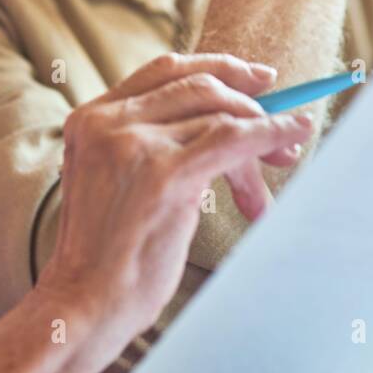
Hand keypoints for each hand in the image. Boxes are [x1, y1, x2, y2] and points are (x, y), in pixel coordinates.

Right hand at [34, 53, 311, 371]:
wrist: (83, 304)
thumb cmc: (108, 255)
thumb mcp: (116, 181)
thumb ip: (150, 144)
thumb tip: (227, 122)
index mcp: (91, 118)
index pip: (165, 71)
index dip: (219, 68)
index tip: (258, 77)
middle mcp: (108, 121)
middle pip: (200, 88)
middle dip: (251, 106)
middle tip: (286, 131)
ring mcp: (134, 144)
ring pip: (220, 116)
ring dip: (261, 139)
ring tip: (276, 174)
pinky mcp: (164, 173)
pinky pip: (233, 138)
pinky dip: (270, 135)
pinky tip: (289, 140)